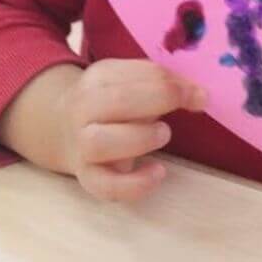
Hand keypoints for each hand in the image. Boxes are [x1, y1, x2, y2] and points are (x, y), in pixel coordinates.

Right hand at [57, 59, 206, 201]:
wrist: (61, 127)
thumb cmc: (110, 101)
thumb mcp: (128, 80)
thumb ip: (161, 82)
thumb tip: (199, 95)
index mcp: (99, 78)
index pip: (135, 74)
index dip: (171, 83)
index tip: (199, 94)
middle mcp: (84, 110)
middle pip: (116, 102)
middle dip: (158, 100)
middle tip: (186, 106)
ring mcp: (82, 146)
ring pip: (101, 143)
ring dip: (140, 138)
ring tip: (164, 134)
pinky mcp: (86, 178)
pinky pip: (104, 187)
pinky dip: (134, 184)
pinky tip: (158, 173)